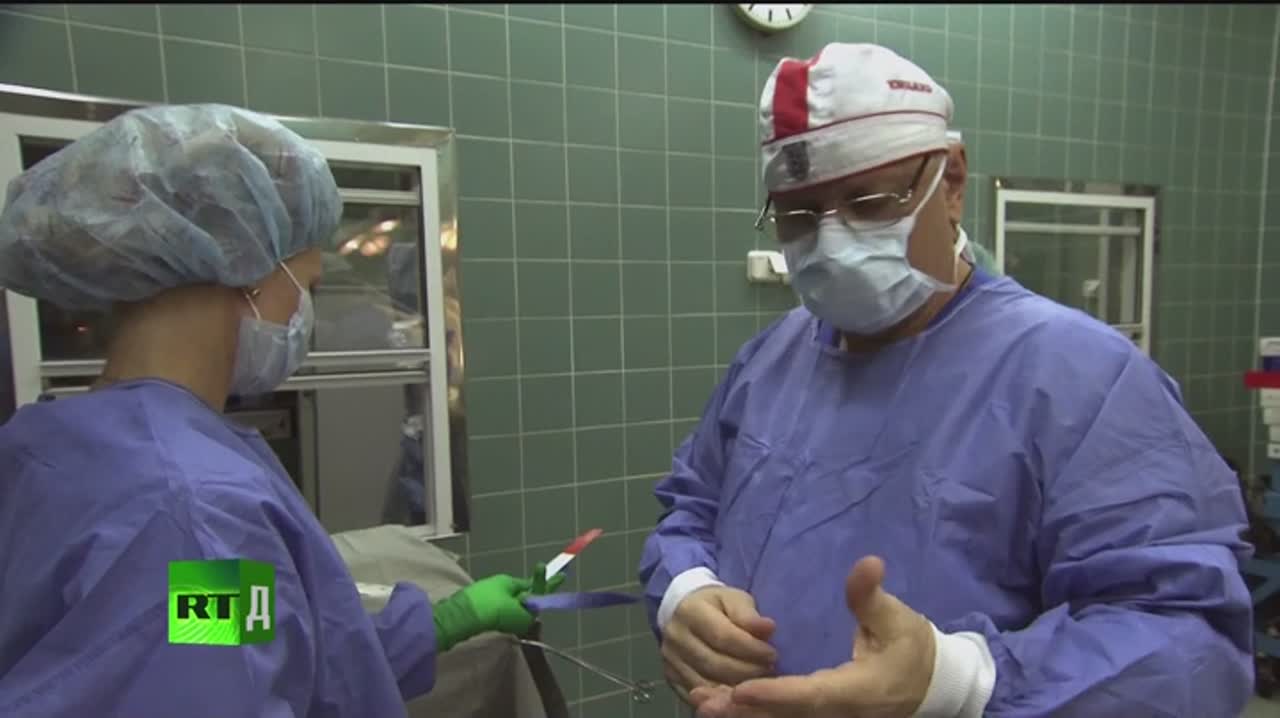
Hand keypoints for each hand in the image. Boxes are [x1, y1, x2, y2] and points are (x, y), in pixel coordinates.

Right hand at [434, 563, 567, 651]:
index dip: (550, 580)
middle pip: (534, 600)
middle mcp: (523, 620)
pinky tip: (518, 589)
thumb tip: (529, 586)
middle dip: (540, 586)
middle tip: (550, 572)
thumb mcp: (506, 584)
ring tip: (534, 576)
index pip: (542, 592)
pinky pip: (514, 608)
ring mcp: (512, 623)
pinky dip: (517, 597)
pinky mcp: (501, 622)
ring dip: (528, 591)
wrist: (463, 615)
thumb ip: (521, 584)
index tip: (562, 573)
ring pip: (524, 604)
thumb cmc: (486, 599)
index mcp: (528, 612)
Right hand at [661, 586, 777, 704]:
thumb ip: (749, 615)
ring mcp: (670, 660)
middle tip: (768, 669)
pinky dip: (720, 696)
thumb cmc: (716, 605)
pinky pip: (697, 695)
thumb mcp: (734, 599)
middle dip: (747, 671)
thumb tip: (768, 628)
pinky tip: (738, 692)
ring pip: (706, 683)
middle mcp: (676, 637)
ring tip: (756, 681)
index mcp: (691, 611)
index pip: (723, 636)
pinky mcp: (671, 678)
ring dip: (736, 687)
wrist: (683, 611)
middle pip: (714, 663)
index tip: (772, 654)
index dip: (751, 649)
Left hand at [690, 557, 934, 717]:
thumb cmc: (913, 648)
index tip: (741, 689)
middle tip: (704, 699)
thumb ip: (871, 596)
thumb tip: (867, 563)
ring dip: (742, 716)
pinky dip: (754, 714)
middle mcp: (841, 714)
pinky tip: (723, 706)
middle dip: (745, 711)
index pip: (813, 696)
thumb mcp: (896, 618)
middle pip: (788, 717)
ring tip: (701, 701)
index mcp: (857, 690)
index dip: (777, 695)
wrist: (932, 684)